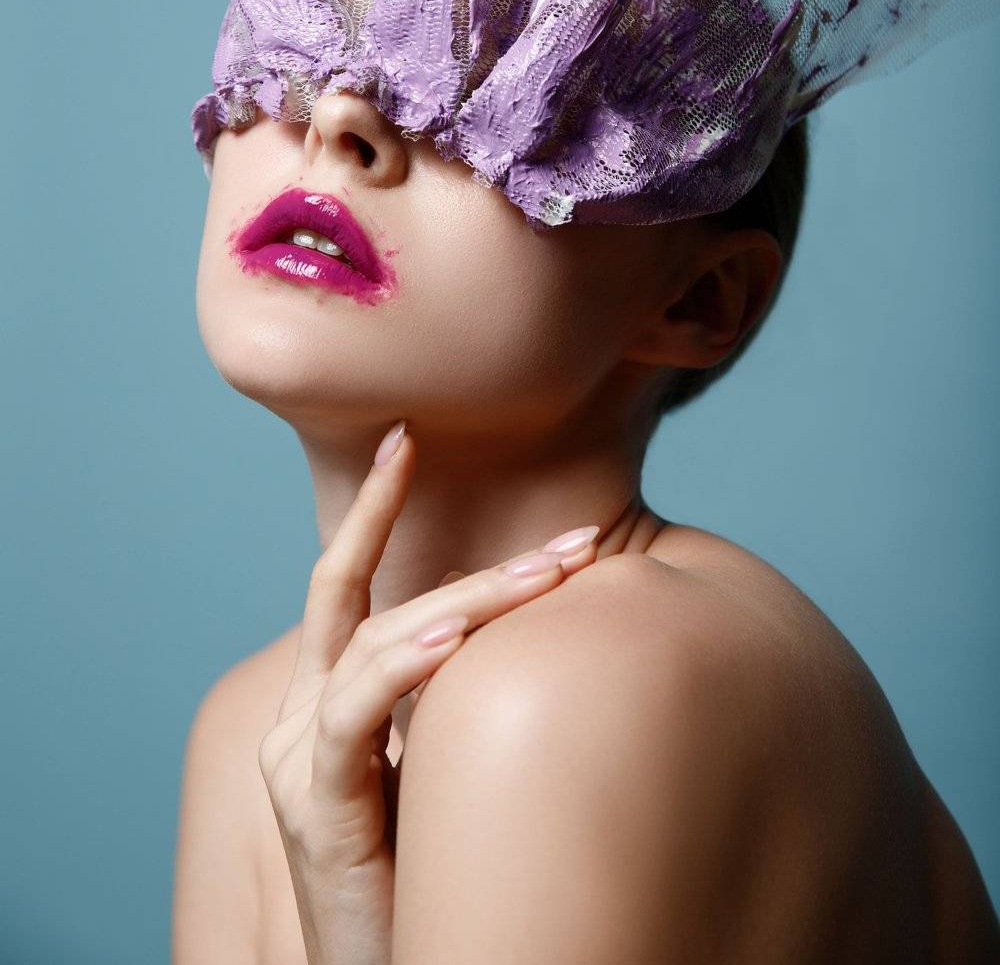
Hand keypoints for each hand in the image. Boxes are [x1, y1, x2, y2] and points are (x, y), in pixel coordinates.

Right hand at [257, 420, 600, 964]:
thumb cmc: (425, 875)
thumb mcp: (442, 765)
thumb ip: (451, 692)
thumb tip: (502, 615)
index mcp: (327, 702)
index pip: (345, 582)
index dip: (373, 507)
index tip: (408, 437)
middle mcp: (301, 718)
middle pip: (360, 595)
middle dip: (464, 553)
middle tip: (573, 534)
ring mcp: (298, 762)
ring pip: (374, 642)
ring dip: (470, 599)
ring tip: (552, 573)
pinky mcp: (317, 810)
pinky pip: (354, 716)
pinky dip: (404, 666)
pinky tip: (456, 638)